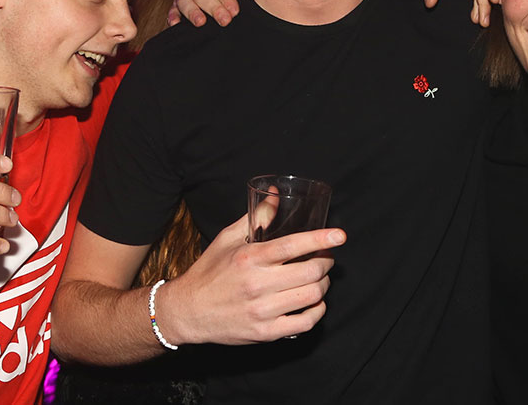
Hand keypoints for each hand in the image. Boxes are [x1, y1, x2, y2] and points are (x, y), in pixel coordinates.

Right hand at [156, 213, 345, 343]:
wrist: (187, 311)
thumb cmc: (209, 271)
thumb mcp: (227, 239)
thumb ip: (255, 217)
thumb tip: (275, 195)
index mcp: (249, 258)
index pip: (293, 245)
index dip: (321, 239)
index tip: (340, 235)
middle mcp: (257, 284)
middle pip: (311, 271)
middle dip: (326, 262)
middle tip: (325, 258)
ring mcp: (262, 311)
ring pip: (312, 296)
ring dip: (323, 285)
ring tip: (319, 278)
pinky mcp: (265, 333)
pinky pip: (305, 323)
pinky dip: (317, 311)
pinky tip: (313, 303)